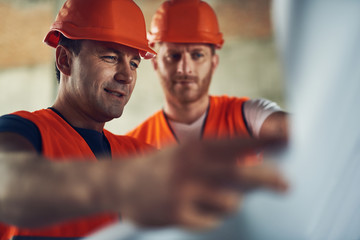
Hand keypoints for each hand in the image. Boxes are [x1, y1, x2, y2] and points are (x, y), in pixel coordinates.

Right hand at [118, 137, 287, 229]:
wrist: (120, 182)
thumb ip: (215, 160)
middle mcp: (191, 166)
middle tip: (287, 185)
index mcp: (195, 147)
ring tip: (216, 200)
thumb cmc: (161, 167)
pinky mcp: (176, 214)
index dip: (265, 142)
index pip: (238, 143)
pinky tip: (196, 212)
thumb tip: (253, 172)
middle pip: (241, 173)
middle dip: (268, 178)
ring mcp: (183, 191)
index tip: (290, 141)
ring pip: (230, 203)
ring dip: (231, 204)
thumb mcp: (185, 154)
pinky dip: (210, 218)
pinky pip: (210, 222)